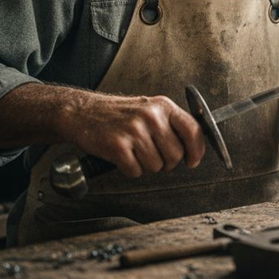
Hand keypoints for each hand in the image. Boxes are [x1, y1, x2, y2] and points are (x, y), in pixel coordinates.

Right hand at [65, 93, 205, 178]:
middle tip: (151, 155)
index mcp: (163, 106)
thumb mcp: (149, 109)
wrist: (82, 112)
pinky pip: (135, 172)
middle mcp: (151, 116)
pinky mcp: (117, 146)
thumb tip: (193, 149)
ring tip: (134, 152)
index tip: (193, 161)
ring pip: (156, 166)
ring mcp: (134, 130)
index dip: (197, 151)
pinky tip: (122, 157)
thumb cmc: (117, 114)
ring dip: (146, 166)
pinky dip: (130, 170)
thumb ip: (171, 125)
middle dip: (166, 163)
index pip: (193, 130)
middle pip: (176, 155)